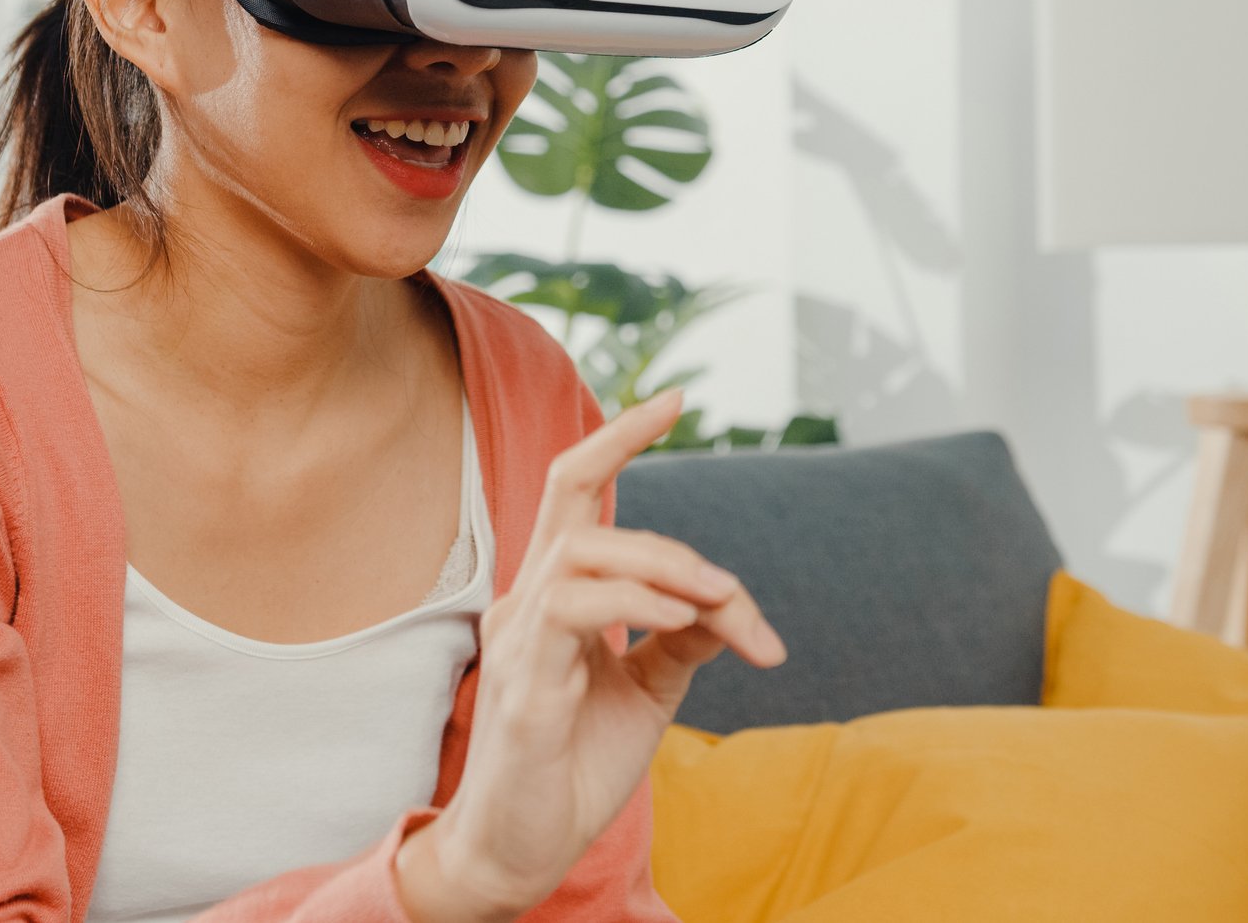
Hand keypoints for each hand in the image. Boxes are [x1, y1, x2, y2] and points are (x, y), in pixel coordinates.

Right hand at [397, 388, 786, 918]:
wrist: (521, 851)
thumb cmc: (574, 766)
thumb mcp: (647, 691)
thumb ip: (684, 638)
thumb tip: (730, 602)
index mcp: (554, 594)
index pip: (575, 490)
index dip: (619, 436)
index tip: (675, 396)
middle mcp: (526, 600)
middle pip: (568, 490)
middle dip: (629, 453)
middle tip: (708, 510)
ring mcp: (518, 640)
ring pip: (585, 548)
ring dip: (668, 566)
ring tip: (719, 606)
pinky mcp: (524, 688)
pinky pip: (574, 611)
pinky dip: (637, 603)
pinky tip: (680, 622)